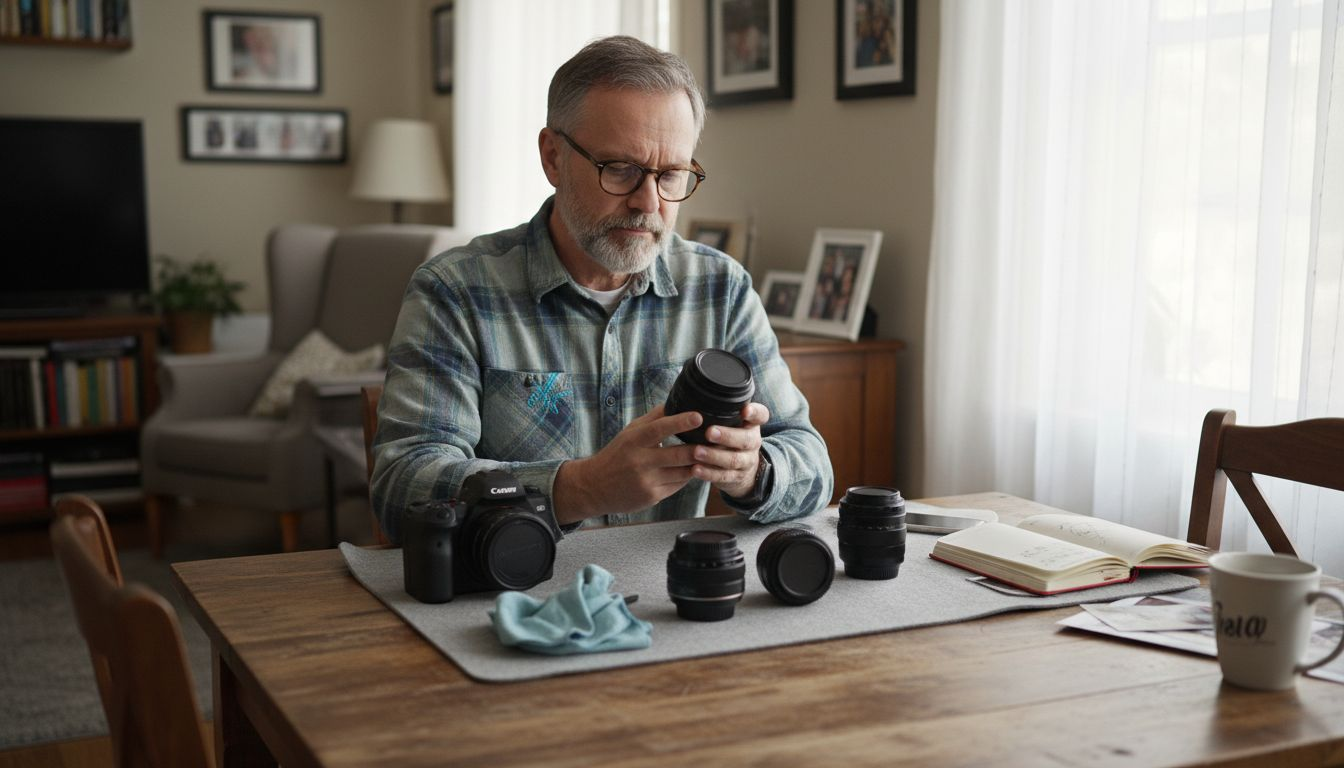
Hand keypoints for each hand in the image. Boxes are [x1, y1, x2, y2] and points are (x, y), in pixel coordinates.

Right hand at [553, 405, 702, 523]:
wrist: (595, 487)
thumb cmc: (616, 455)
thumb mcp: (629, 432)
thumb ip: (652, 419)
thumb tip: (675, 402)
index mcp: (634, 441)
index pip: (659, 429)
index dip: (680, 422)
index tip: (698, 416)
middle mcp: (640, 462)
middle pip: (677, 454)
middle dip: (699, 448)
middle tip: (715, 440)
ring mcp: (647, 481)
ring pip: (682, 472)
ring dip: (698, 464)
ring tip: (711, 454)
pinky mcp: (652, 497)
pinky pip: (677, 485)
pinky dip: (687, 476)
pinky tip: (693, 469)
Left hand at [692, 402, 769, 498]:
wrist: (744, 471)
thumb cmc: (731, 437)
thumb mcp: (733, 423)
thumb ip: (722, 411)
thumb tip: (691, 391)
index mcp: (752, 425)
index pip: (761, 415)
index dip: (755, 413)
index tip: (745, 410)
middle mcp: (753, 442)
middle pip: (746, 440)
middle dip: (727, 436)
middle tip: (709, 432)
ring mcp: (746, 461)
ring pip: (733, 460)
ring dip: (714, 456)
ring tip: (697, 452)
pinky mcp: (736, 478)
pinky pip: (723, 477)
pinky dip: (708, 474)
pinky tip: (695, 469)